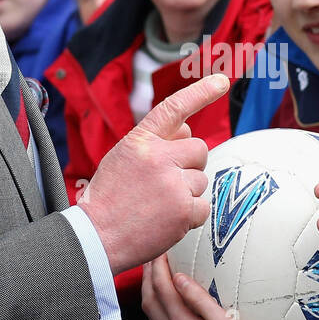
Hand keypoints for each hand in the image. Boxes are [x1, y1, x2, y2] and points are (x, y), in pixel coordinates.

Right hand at [78, 74, 226, 274]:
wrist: (96, 238)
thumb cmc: (109, 198)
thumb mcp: (123, 159)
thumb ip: (155, 143)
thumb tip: (187, 130)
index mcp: (140, 141)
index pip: (174, 108)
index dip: (201, 92)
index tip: (222, 81)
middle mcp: (158, 157)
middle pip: (199, 149)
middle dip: (189, 165)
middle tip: (166, 183)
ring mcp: (173, 184)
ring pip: (201, 180)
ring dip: (187, 192)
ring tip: (158, 205)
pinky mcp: (184, 210)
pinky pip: (204, 206)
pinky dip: (190, 215)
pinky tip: (167, 220)